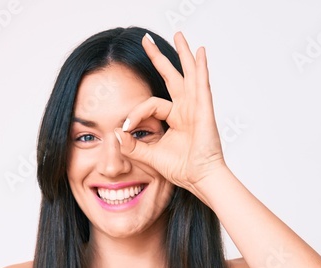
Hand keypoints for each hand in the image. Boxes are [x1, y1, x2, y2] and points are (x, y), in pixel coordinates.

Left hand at [114, 32, 227, 197]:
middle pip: (172, 77)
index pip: (151, 104)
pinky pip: (202, 85)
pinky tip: (200, 53)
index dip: (136, 112)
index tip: (126, 126)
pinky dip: (201, 68)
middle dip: (159, 58)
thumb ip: (132, 145)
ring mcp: (197, 107)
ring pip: (188, 74)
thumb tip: (116, 133)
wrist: (199, 179)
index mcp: (176, 118)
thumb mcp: (150, 155)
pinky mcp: (204, 110)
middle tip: (147, 40)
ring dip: (183, 54)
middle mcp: (186, 109)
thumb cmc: (181, 169)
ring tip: (179, 35)